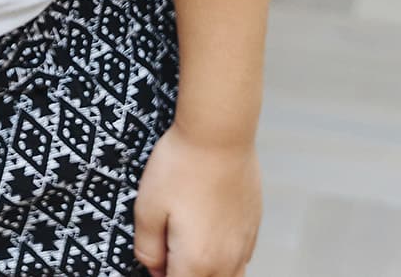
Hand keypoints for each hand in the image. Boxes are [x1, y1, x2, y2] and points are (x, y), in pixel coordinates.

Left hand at [132, 123, 259, 276]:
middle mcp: (226, 261)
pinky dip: (224, 262)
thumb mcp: (147, 208)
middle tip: (166, 255)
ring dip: (206, 273)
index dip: (160, 276)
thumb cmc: (181, 167)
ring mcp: (244, 246)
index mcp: (196, 262)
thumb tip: (153, 268)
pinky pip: (240, 261)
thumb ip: (147, 248)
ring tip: (187, 251)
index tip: (155, 261)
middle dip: (183, 274)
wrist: (219, 136)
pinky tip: (208, 240)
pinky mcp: (253, 229)